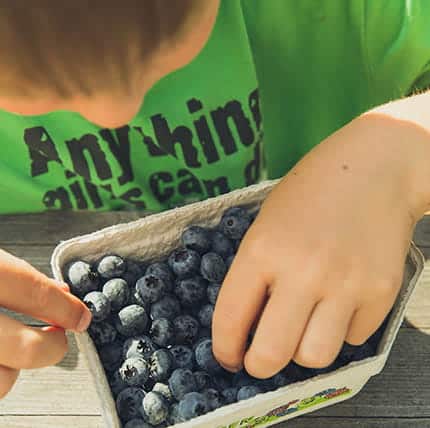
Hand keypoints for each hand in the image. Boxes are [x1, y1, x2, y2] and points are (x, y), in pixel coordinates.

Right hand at [0, 248, 90, 397]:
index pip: (35, 294)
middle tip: (56, 337)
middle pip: (28, 350)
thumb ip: (22, 279)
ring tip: (10, 349)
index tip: (83, 318)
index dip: (67, 309)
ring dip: (13, 368)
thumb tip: (63, 295)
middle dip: (53, 347)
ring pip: (2, 382)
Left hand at [213, 113, 427, 377]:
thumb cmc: (311, 191)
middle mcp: (302, 271)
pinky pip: (353, 338)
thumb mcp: (266, 222)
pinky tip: (339, 305)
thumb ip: (254, 271)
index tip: (228, 357)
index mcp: (262, 250)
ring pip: (314, 358)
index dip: (224, 348)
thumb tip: (247, 322)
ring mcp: (345, 284)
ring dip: (302, 353)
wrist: (375, 168)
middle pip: (271, 354)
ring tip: (302, 331)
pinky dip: (340, 331)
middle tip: (260, 359)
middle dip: (258, 365)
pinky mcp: (382, 292)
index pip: (230, 318)